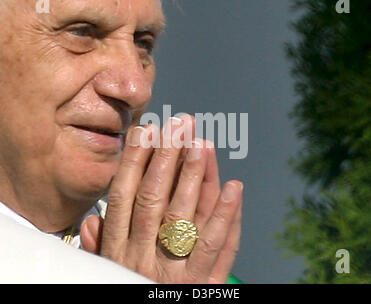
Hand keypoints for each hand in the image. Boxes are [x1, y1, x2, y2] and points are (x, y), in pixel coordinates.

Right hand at [80, 115, 242, 282]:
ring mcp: (176, 270)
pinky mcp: (204, 284)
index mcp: (120, 250)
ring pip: (186, 217)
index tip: (147, 131)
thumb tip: (93, 221)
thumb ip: (101, 247)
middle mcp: (145, 256)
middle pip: (156, 199)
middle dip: (168, 158)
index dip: (136, 161)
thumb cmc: (133, 289)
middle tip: (181, 124)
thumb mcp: (109, 272)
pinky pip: (217, 247)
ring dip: (196, 178)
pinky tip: (235, 186)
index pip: (126, 196)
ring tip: (203, 143)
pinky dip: (227, 216)